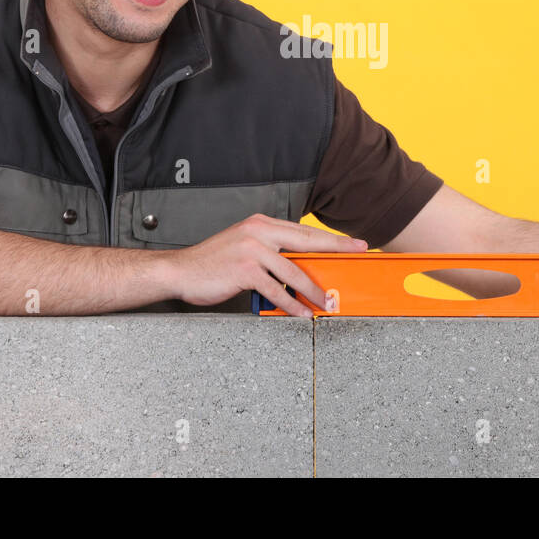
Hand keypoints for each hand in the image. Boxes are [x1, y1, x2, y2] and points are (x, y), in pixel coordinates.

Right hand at [168, 214, 366, 317]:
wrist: (180, 271)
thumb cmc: (212, 263)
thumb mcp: (244, 247)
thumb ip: (270, 251)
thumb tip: (298, 266)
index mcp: (261, 224)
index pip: (303, 232)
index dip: (330, 238)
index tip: (352, 242)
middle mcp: (259, 232)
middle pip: (306, 243)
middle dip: (336, 250)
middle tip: (358, 253)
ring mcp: (252, 250)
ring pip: (294, 272)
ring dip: (314, 290)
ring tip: (328, 303)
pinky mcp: (245, 270)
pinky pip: (276, 291)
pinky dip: (291, 305)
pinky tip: (301, 313)